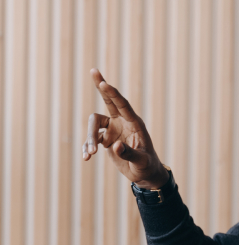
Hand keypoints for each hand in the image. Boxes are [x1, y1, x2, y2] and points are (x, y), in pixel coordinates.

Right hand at [82, 68, 167, 188]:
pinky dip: (87, 148)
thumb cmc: (147, 165)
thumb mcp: (141, 161)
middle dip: (101, 86)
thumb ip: (129, 153)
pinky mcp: (106, 140)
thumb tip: (114, 146)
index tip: (104, 83)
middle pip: (109, 101)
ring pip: (94, 125)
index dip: (112, 93)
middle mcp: (122, 122)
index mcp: (134, 123)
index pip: (122, 104)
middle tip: (94, 70)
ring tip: (91, 154)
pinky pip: (91, 140)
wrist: (145, 174)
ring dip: (89, 138)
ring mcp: (113, 130)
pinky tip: (86, 158)